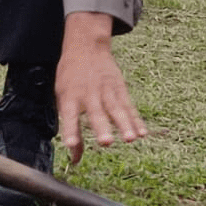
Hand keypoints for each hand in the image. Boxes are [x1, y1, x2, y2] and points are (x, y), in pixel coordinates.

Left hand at [53, 12, 146, 164]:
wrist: (86, 48)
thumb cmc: (71, 78)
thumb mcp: (62, 98)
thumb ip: (70, 127)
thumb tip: (75, 158)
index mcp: (70, 96)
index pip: (68, 116)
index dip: (70, 131)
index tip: (71, 145)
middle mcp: (88, 94)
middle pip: (96, 113)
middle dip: (102, 128)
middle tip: (106, 142)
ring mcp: (106, 91)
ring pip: (117, 110)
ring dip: (124, 125)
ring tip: (131, 139)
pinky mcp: (120, 90)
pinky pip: (129, 107)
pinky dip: (136, 120)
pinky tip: (143, 133)